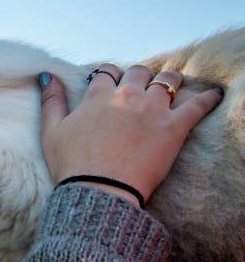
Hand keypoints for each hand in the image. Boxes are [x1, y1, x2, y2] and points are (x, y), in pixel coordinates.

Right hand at [38, 64, 223, 206]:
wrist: (100, 190)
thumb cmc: (72, 165)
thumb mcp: (51, 132)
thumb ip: (52, 101)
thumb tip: (47, 75)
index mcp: (98, 96)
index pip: (108, 71)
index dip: (110, 74)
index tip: (112, 82)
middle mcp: (127, 96)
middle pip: (139, 71)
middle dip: (140, 76)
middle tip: (142, 87)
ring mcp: (153, 109)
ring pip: (168, 80)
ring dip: (169, 81)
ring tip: (172, 87)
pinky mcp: (175, 127)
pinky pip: (198, 104)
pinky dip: (208, 98)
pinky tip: (216, 95)